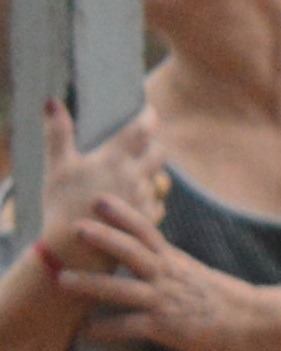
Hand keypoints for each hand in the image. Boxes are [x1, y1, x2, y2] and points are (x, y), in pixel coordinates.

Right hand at [22, 102, 158, 251]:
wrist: (73, 248)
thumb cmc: (61, 204)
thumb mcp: (57, 166)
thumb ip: (58, 133)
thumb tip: (52, 102)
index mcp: (114, 159)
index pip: (141, 129)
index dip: (149, 116)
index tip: (150, 110)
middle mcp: (136, 176)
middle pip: (159, 152)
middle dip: (154, 146)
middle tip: (143, 145)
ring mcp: (144, 198)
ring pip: (159, 179)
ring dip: (151, 174)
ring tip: (134, 176)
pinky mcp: (149, 219)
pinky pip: (157, 204)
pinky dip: (148, 200)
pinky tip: (134, 203)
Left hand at [42, 202, 280, 350]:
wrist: (249, 324)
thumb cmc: (220, 298)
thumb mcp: (193, 271)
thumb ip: (167, 260)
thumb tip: (145, 246)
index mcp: (173, 261)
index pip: (146, 231)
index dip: (123, 214)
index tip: (99, 200)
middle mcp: (167, 276)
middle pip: (131, 252)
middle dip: (103, 238)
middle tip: (76, 227)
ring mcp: (164, 301)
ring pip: (122, 290)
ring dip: (91, 284)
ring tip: (64, 279)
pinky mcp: (164, 327)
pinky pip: (129, 327)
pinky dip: (105, 329)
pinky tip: (85, 331)